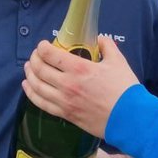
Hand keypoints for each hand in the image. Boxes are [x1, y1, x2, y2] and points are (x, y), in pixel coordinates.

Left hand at [23, 35, 139, 139]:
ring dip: (29, 75)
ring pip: (36, 86)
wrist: (129, 118)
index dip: (42, 47)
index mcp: (79, 68)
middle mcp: (67, 84)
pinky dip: (31, 94)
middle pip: (40, 69)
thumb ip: (107, 46)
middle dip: (34, 59)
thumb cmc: (125, 89)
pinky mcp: (65, 114)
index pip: (50, 54)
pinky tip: (28, 87)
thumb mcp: (118, 61)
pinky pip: (41, 103)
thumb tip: (100, 39)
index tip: (43, 45)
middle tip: (36, 55)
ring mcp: (64, 101)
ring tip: (28, 69)